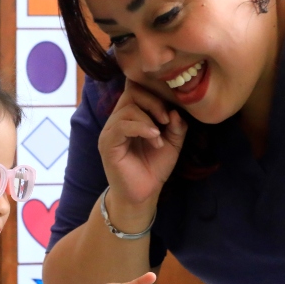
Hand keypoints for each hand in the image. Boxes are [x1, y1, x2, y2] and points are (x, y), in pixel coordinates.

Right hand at [98, 79, 186, 207]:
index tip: (171, 107)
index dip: (154, 92)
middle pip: (131, 92)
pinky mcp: (107, 144)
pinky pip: (122, 125)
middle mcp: (117, 120)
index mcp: (131, 116)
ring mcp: (110, 131)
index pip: (137, 88)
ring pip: (128, 108)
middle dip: (154, 102)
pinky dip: (142, 128)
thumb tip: (176, 110)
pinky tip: (154, 139)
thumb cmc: (155, 167)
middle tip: (166, 119)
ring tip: (160, 137)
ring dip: (149, 119)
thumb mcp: (173, 143)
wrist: (143, 194)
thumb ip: (176, 125)